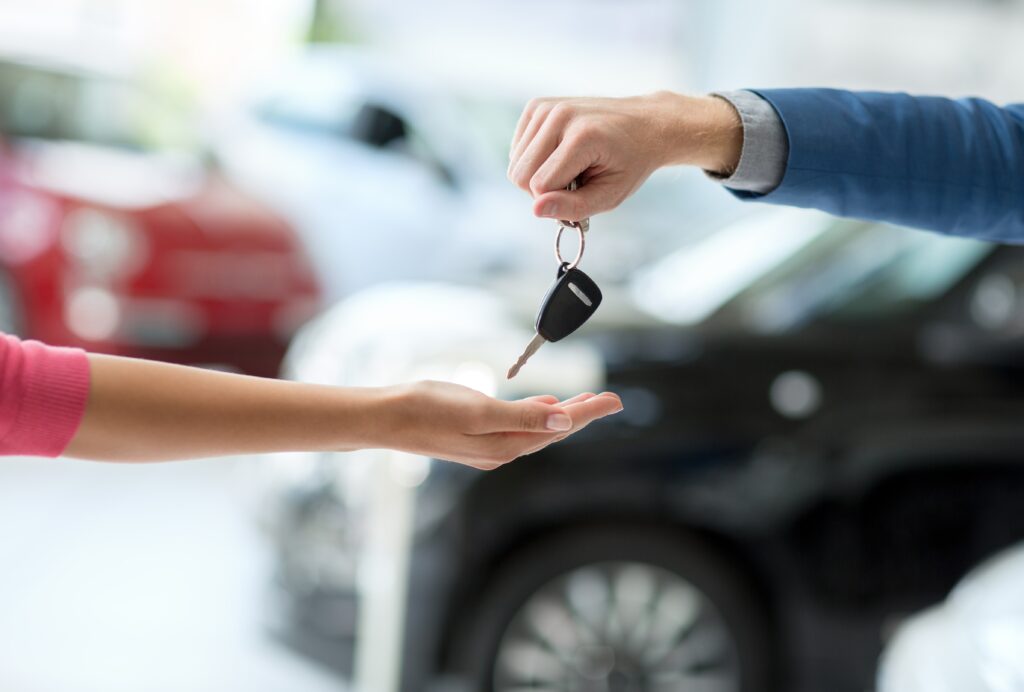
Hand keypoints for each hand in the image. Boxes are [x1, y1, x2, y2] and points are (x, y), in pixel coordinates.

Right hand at [380, 381, 622, 469]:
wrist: (386, 419)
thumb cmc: (426, 410)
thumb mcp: (478, 409)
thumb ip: (522, 415)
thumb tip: (563, 416)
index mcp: (506, 445)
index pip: (559, 426)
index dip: (589, 412)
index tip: (615, 400)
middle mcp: (502, 450)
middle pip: (554, 430)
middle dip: (584, 413)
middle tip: (612, 399)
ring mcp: (489, 445)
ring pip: (539, 428)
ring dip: (564, 414)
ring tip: (588, 401)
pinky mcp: (477, 436)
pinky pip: (520, 427)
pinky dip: (539, 414)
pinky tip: (546, 405)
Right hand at [508, 91, 742, 221]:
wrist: (644, 124)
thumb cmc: (629, 163)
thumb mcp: (610, 195)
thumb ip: (573, 207)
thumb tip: (535, 210)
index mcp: (582, 136)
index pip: (539, 185)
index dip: (556, 200)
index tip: (581, 192)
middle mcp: (560, 115)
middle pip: (520, 174)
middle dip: (542, 189)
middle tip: (574, 181)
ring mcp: (546, 107)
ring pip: (515, 163)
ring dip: (538, 173)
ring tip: (570, 165)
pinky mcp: (536, 106)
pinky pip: (516, 149)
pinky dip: (533, 159)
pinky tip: (559, 154)